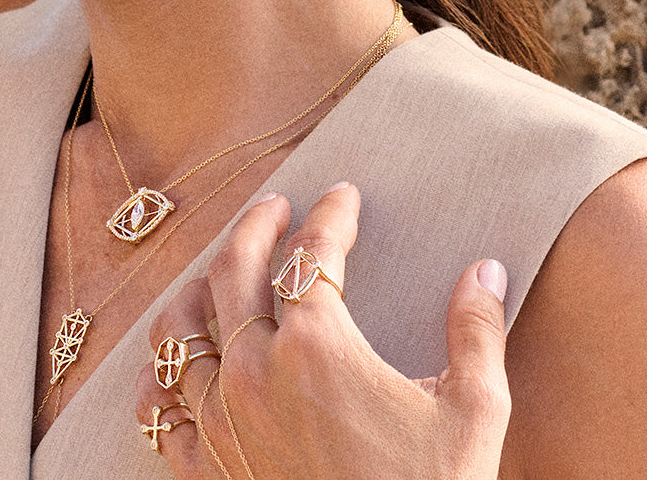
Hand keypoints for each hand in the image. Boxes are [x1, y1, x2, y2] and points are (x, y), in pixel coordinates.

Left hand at [134, 184, 510, 478]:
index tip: (344, 194)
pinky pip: (161, 407)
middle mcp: (254, 371)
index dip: (332, 214)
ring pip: (180, 329)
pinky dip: (160, 374)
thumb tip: (486, 268)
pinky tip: (173, 360)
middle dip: (254, 225)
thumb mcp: (474, 411)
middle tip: (276, 208)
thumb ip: (475, 330)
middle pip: (231, 268)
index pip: (314, 251)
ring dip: (198, 289)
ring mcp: (222, 419)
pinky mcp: (208, 468)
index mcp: (317, 346)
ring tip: (218, 273)